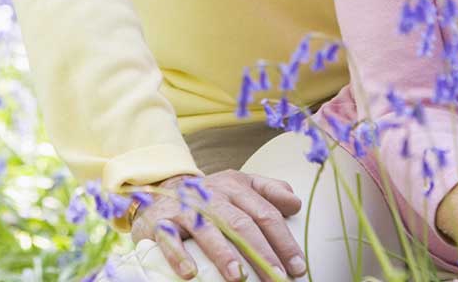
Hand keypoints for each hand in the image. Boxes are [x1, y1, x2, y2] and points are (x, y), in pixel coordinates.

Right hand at [130, 169, 305, 280]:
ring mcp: (185, 208)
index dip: (283, 241)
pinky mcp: (160, 222)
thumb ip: (269, 191)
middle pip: (240, 223)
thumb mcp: (240, 185)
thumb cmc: (212, 196)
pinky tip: (190, 273)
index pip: (265, 213)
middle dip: (261, 252)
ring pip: (207, 230)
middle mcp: (212, 195)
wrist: (163, 187)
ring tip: (239, 277)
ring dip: (223, 254)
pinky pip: (168, 238)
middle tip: (276, 277)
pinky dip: (178, 256)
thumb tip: (295, 203)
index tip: (297, 267)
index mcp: (235, 186)